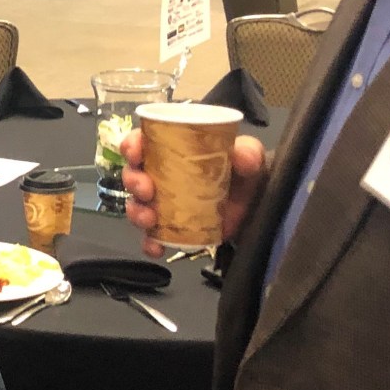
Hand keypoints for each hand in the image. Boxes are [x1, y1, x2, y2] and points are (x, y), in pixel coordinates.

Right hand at [120, 129, 268, 257]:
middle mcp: (161, 175)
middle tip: (146, 189)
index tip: (135, 153)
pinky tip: (157, 248)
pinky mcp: (171, 229)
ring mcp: (164, 204)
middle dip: (133, 180)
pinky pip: (152, 237)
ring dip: (136, 212)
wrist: (257, 206)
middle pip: (134, 174)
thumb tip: (241, 155)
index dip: (132, 145)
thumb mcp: (250, 156)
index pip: (143, 142)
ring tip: (150, 219)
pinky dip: (149, 243)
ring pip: (137, 205)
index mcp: (174, 150)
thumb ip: (249, 153)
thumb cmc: (246, 173)